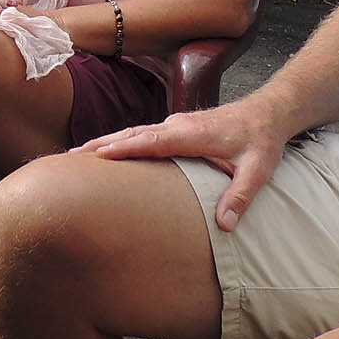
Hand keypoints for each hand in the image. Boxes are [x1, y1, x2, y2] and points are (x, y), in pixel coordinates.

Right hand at [78, 100, 288, 231]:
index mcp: (192, 134)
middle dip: (101, 145)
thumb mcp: (258, 170)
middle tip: (70, 157)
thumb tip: (224, 224)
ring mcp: (175, 125)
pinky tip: (108, 152)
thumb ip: (240, 196)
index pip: (151, 141)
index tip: (97, 156)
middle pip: (132, 134)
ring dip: (106, 143)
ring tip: (78, 155)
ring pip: (133, 133)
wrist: (268, 113)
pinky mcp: (175, 129)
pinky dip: (120, 142)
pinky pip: (142, 135)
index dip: (124, 148)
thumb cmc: (262, 140)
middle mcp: (178, 126)